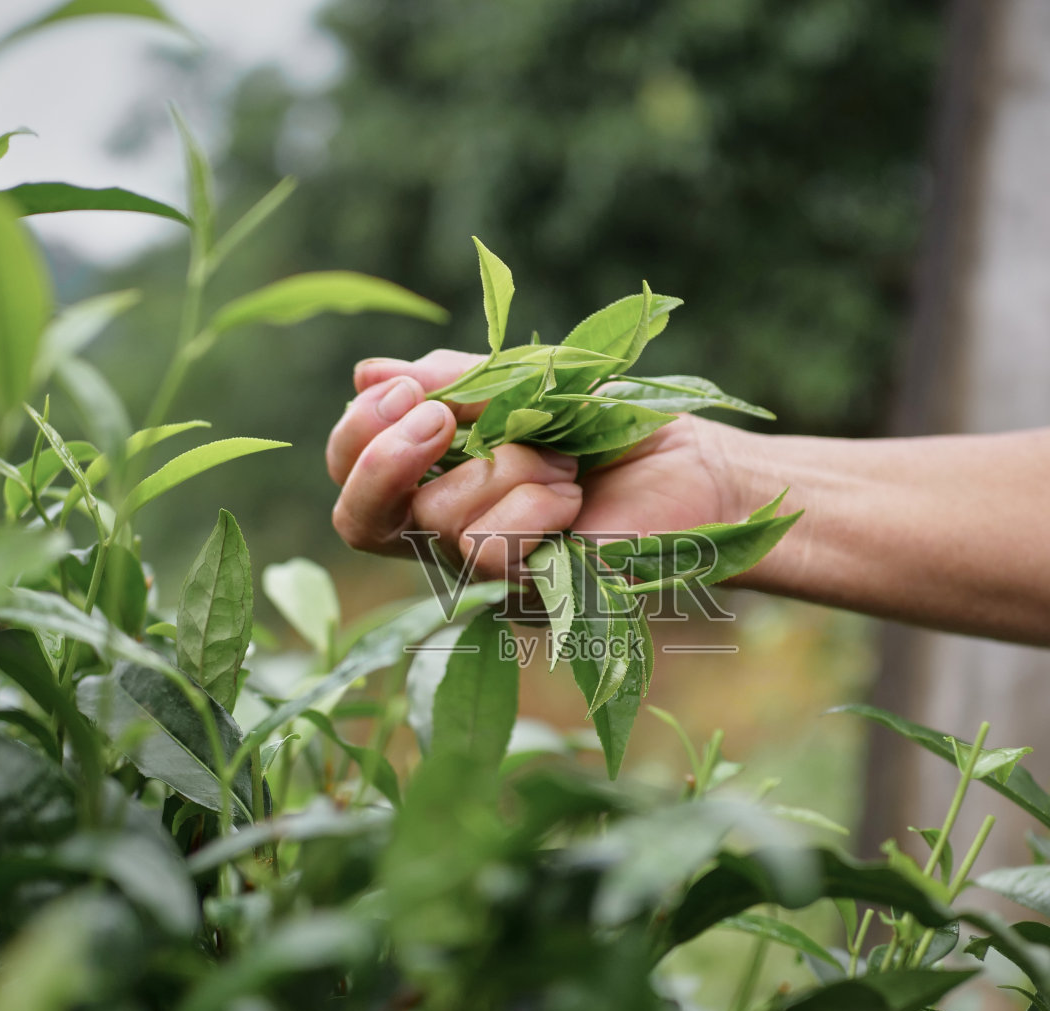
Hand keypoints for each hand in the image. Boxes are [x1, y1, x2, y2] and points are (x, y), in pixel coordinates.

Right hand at [326, 350, 740, 577]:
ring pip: (437, 521)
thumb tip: (365, 374)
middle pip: (358, 520)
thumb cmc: (615, 425)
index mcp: (436, 478)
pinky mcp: (525, 597)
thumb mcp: (526, 383)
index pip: (351, 471)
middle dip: (385, 459)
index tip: (409, 389)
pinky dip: (531, 507)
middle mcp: (445, 534)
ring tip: (561, 460)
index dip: (360, 431)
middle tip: (440, 418)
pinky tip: (572, 497)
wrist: (698, 467)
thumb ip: (453, 381)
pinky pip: (487, 550)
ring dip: (503, 469)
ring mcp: (482, 575)